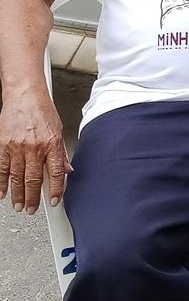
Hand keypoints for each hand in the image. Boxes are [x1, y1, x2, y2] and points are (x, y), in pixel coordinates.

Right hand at [0, 91, 70, 213]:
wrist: (24, 95)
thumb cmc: (42, 110)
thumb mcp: (58, 130)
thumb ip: (61, 152)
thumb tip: (66, 170)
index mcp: (52, 143)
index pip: (56, 173)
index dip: (55, 190)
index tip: (54, 201)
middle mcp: (35, 147)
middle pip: (33, 179)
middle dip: (33, 198)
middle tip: (32, 209)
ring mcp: (17, 147)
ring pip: (17, 178)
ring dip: (18, 195)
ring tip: (19, 206)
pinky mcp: (3, 145)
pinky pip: (2, 169)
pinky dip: (2, 183)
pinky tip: (3, 193)